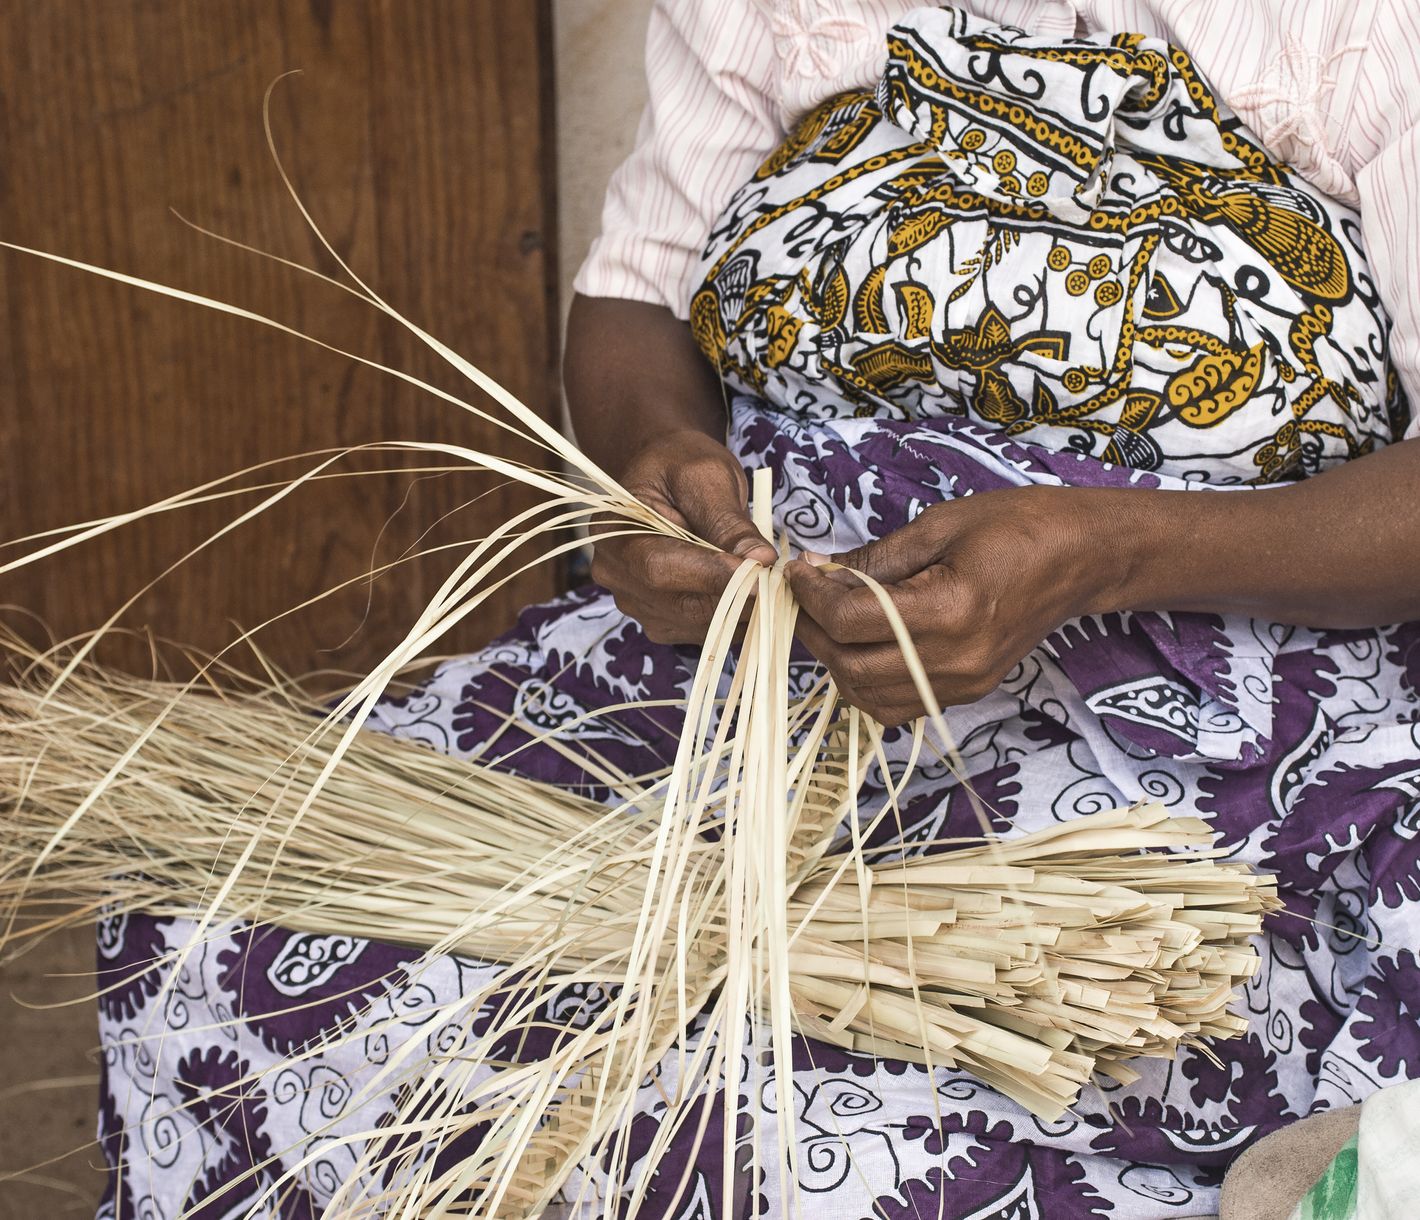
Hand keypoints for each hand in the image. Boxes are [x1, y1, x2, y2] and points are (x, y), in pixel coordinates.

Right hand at [591, 429, 777, 643]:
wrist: (666, 474)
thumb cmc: (680, 464)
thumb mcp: (706, 475)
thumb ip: (728, 520)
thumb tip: (760, 560)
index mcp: (612, 532)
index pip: (660, 568)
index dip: (712, 576)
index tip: (761, 573)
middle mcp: (615, 575)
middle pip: (679, 604)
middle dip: (737, 595)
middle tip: (781, 579)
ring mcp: (635, 603)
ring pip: (696, 624)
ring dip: (741, 609)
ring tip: (770, 579)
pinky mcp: (659, 618)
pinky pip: (702, 631)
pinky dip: (734, 616)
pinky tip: (752, 590)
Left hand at [786, 486, 1109, 724]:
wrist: (1084, 557)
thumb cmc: (1018, 526)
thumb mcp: (941, 525)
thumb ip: (876, 556)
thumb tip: (820, 570)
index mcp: (950, 610)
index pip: (851, 620)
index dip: (811, 595)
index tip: (797, 570)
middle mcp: (956, 660)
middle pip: (851, 666)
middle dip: (814, 630)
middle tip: (804, 595)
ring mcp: (964, 683)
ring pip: (868, 697)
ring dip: (835, 661)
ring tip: (828, 620)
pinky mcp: (969, 691)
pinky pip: (898, 704)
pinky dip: (867, 681)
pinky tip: (862, 643)